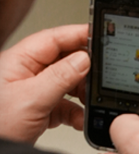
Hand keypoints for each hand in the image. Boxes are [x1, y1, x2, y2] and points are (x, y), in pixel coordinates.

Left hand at [0, 24, 89, 144]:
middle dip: (85, 69)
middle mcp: (27, 74)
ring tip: (90, 99)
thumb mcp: (30, 100)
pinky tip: (81, 118)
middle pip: (65, 59)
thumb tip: (85, 58)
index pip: (55, 38)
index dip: (80, 34)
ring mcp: (33, 93)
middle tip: (100, 76)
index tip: (103, 35)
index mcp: (20, 61)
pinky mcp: (38, 112)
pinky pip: (65, 105)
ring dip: (83, 93)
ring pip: (68, 82)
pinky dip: (76, 112)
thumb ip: (60, 76)